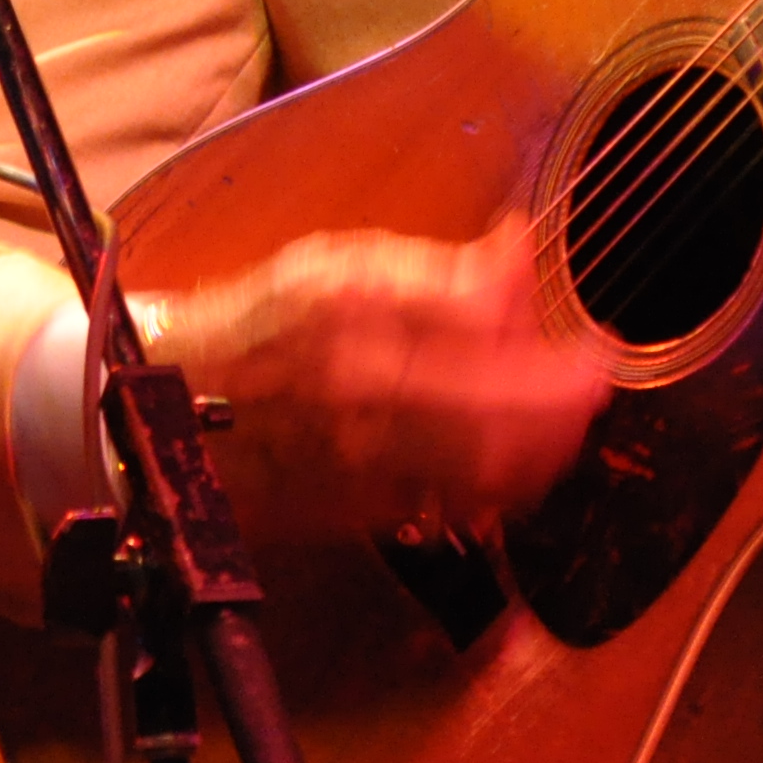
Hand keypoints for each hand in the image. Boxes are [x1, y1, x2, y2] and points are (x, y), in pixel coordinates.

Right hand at [140, 219, 603, 543]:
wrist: (169, 409)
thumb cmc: (258, 329)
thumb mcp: (337, 269)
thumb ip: (436, 269)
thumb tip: (516, 251)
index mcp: (358, 314)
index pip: (490, 325)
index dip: (551, 338)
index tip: (589, 338)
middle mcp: (364, 390)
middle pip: (504, 411)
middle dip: (566, 403)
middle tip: (593, 385)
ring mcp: (364, 458)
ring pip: (489, 469)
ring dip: (545, 449)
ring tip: (563, 423)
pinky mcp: (363, 511)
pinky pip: (457, 506)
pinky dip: (501, 486)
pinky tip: (513, 463)